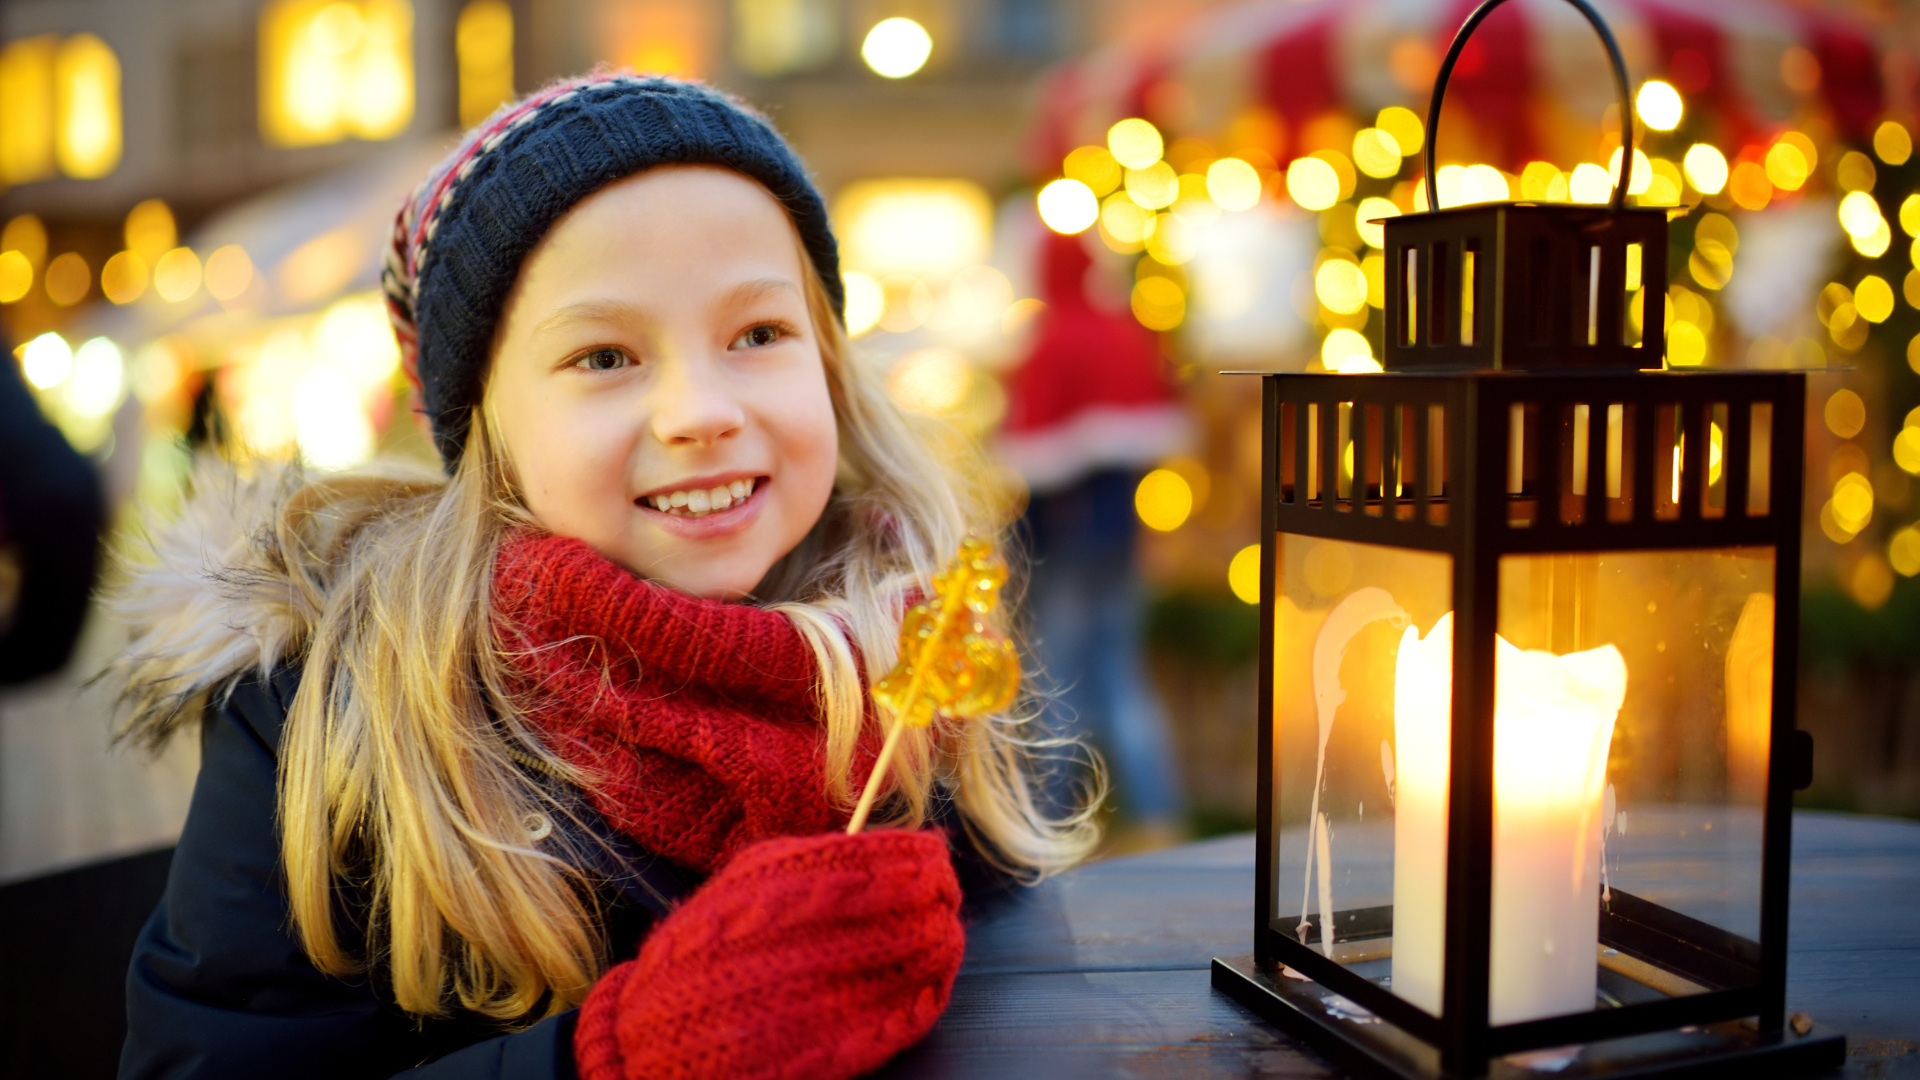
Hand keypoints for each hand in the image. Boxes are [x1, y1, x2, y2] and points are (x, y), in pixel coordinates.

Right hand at [574, 829, 963, 1079]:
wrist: (657, 1038)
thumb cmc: (704, 951)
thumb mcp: (746, 883)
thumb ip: (810, 859)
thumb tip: (876, 840)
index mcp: (786, 889)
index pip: (884, 862)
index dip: (918, 860)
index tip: (934, 858)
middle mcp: (809, 939)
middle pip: (910, 911)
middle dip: (934, 901)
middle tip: (945, 896)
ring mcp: (826, 996)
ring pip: (916, 963)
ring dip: (937, 947)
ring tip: (944, 936)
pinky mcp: (836, 1046)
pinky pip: (903, 1018)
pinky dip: (923, 999)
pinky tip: (930, 984)